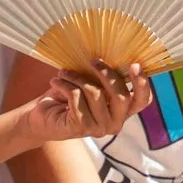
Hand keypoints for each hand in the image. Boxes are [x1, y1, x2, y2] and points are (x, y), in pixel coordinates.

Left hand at [19, 61, 149, 143]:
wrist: (40, 117)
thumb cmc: (67, 97)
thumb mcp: (89, 84)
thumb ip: (103, 78)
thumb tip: (108, 55)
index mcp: (122, 111)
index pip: (142, 101)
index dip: (142, 83)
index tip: (135, 64)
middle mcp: (115, 123)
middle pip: (121, 95)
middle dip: (106, 73)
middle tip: (93, 60)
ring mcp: (99, 128)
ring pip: (95, 93)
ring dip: (76, 77)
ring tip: (63, 73)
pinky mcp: (81, 127)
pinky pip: (76, 97)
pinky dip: (64, 85)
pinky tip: (56, 82)